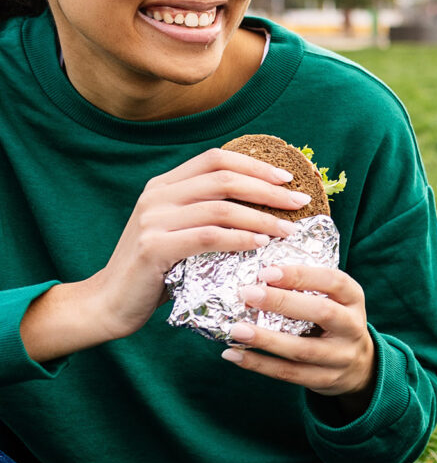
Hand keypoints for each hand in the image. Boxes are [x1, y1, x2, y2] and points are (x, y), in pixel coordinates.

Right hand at [20, 148, 308, 360]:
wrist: (110, 302)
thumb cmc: (158, 270)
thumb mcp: (182, 232)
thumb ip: (211, 214)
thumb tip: (269, 205)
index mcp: (165, 185)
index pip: (216, 159)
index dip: (255, 164)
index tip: (288, 178)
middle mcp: (157, 195)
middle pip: (224, 179)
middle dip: (268, 189)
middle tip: (300, 202)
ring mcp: (152, 220)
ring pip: (220, 208)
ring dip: (261, 217)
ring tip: (290, 229)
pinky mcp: (152, 248)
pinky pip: (207, 237)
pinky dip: (239, 238)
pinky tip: (262, 244)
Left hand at [221, 264, 377, 411]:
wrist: (360, 367)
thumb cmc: (336, 323)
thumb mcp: (335, 301)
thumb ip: (307, 288)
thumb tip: (258, 276)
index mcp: (354, 300)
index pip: (334, 281)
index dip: (301, 275)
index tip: (267, 271)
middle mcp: (353, 327)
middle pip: (322, 312)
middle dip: (282, 302)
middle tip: (247, 293)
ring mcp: (341, 357)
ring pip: (302, 349)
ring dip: (265, 339)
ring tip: (235, 329)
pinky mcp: (325, 379)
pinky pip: (288, 374)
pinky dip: (259, 364)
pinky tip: (234, 355)